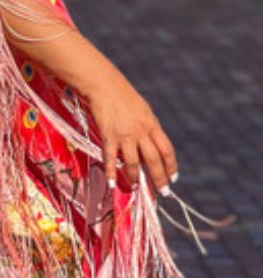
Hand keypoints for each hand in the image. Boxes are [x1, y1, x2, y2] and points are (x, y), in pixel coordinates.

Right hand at [83, 63, 177, 193]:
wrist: (105, 85)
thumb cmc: (123, 96)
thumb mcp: (143, 111)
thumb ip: (147, 128)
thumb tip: (149, 145)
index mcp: (152, 125)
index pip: (167, 150)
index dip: (171, 166)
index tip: (173, 178)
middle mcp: (142, 132)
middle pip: (154, 160)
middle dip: (159, 178)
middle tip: (162, 192)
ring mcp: (125, 135)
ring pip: (134, 163)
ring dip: (135, 178)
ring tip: (136, 188)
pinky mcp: (109, 136)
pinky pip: (111, 158)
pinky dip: (111, 172)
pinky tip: (111, 182)